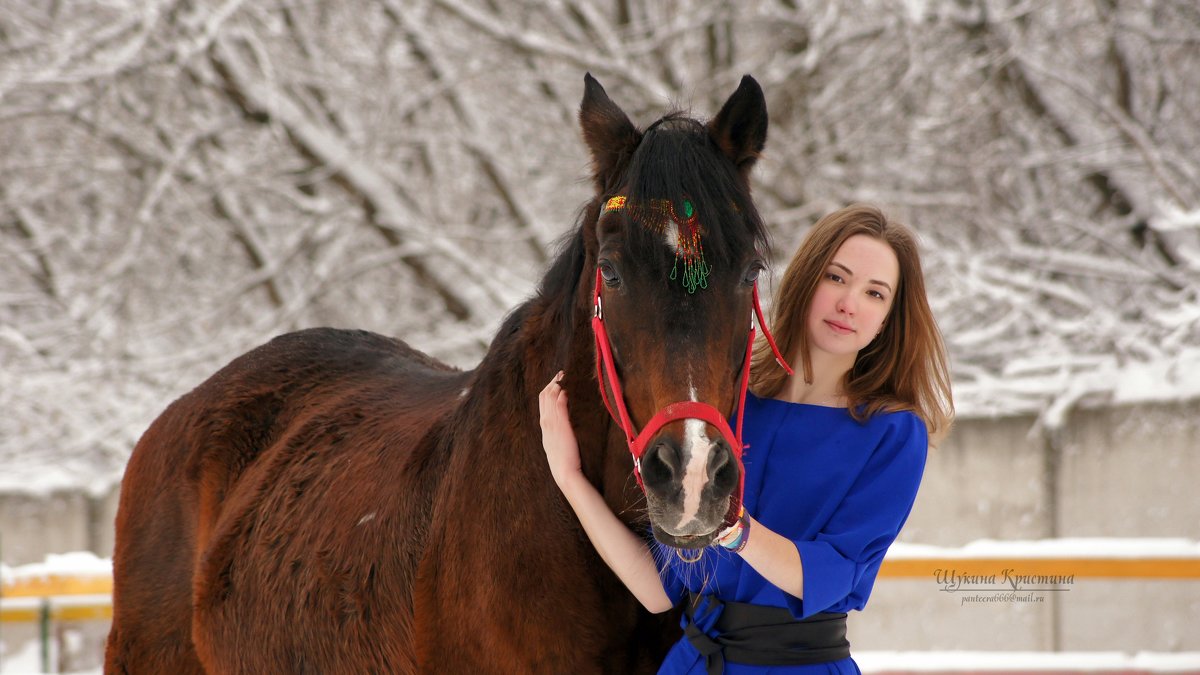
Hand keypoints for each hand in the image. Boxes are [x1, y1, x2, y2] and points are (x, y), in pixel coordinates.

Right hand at [538, 371, 581, 487]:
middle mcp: (546, 422)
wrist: (564, 471)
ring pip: (550, 398)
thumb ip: (555, 429)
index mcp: (544, 425)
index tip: (555, 381)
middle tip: (560, 373)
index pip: (542, 401)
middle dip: (551, 383)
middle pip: (544, 396)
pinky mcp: (562, 426)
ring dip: (557, 385)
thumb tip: (561, 420)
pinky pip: (560, 406)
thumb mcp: (555, 441)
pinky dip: (562, 396)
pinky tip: (566, 390)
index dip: (547, 389)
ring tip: (564, 377)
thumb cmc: (562, 459)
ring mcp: (552, 424)